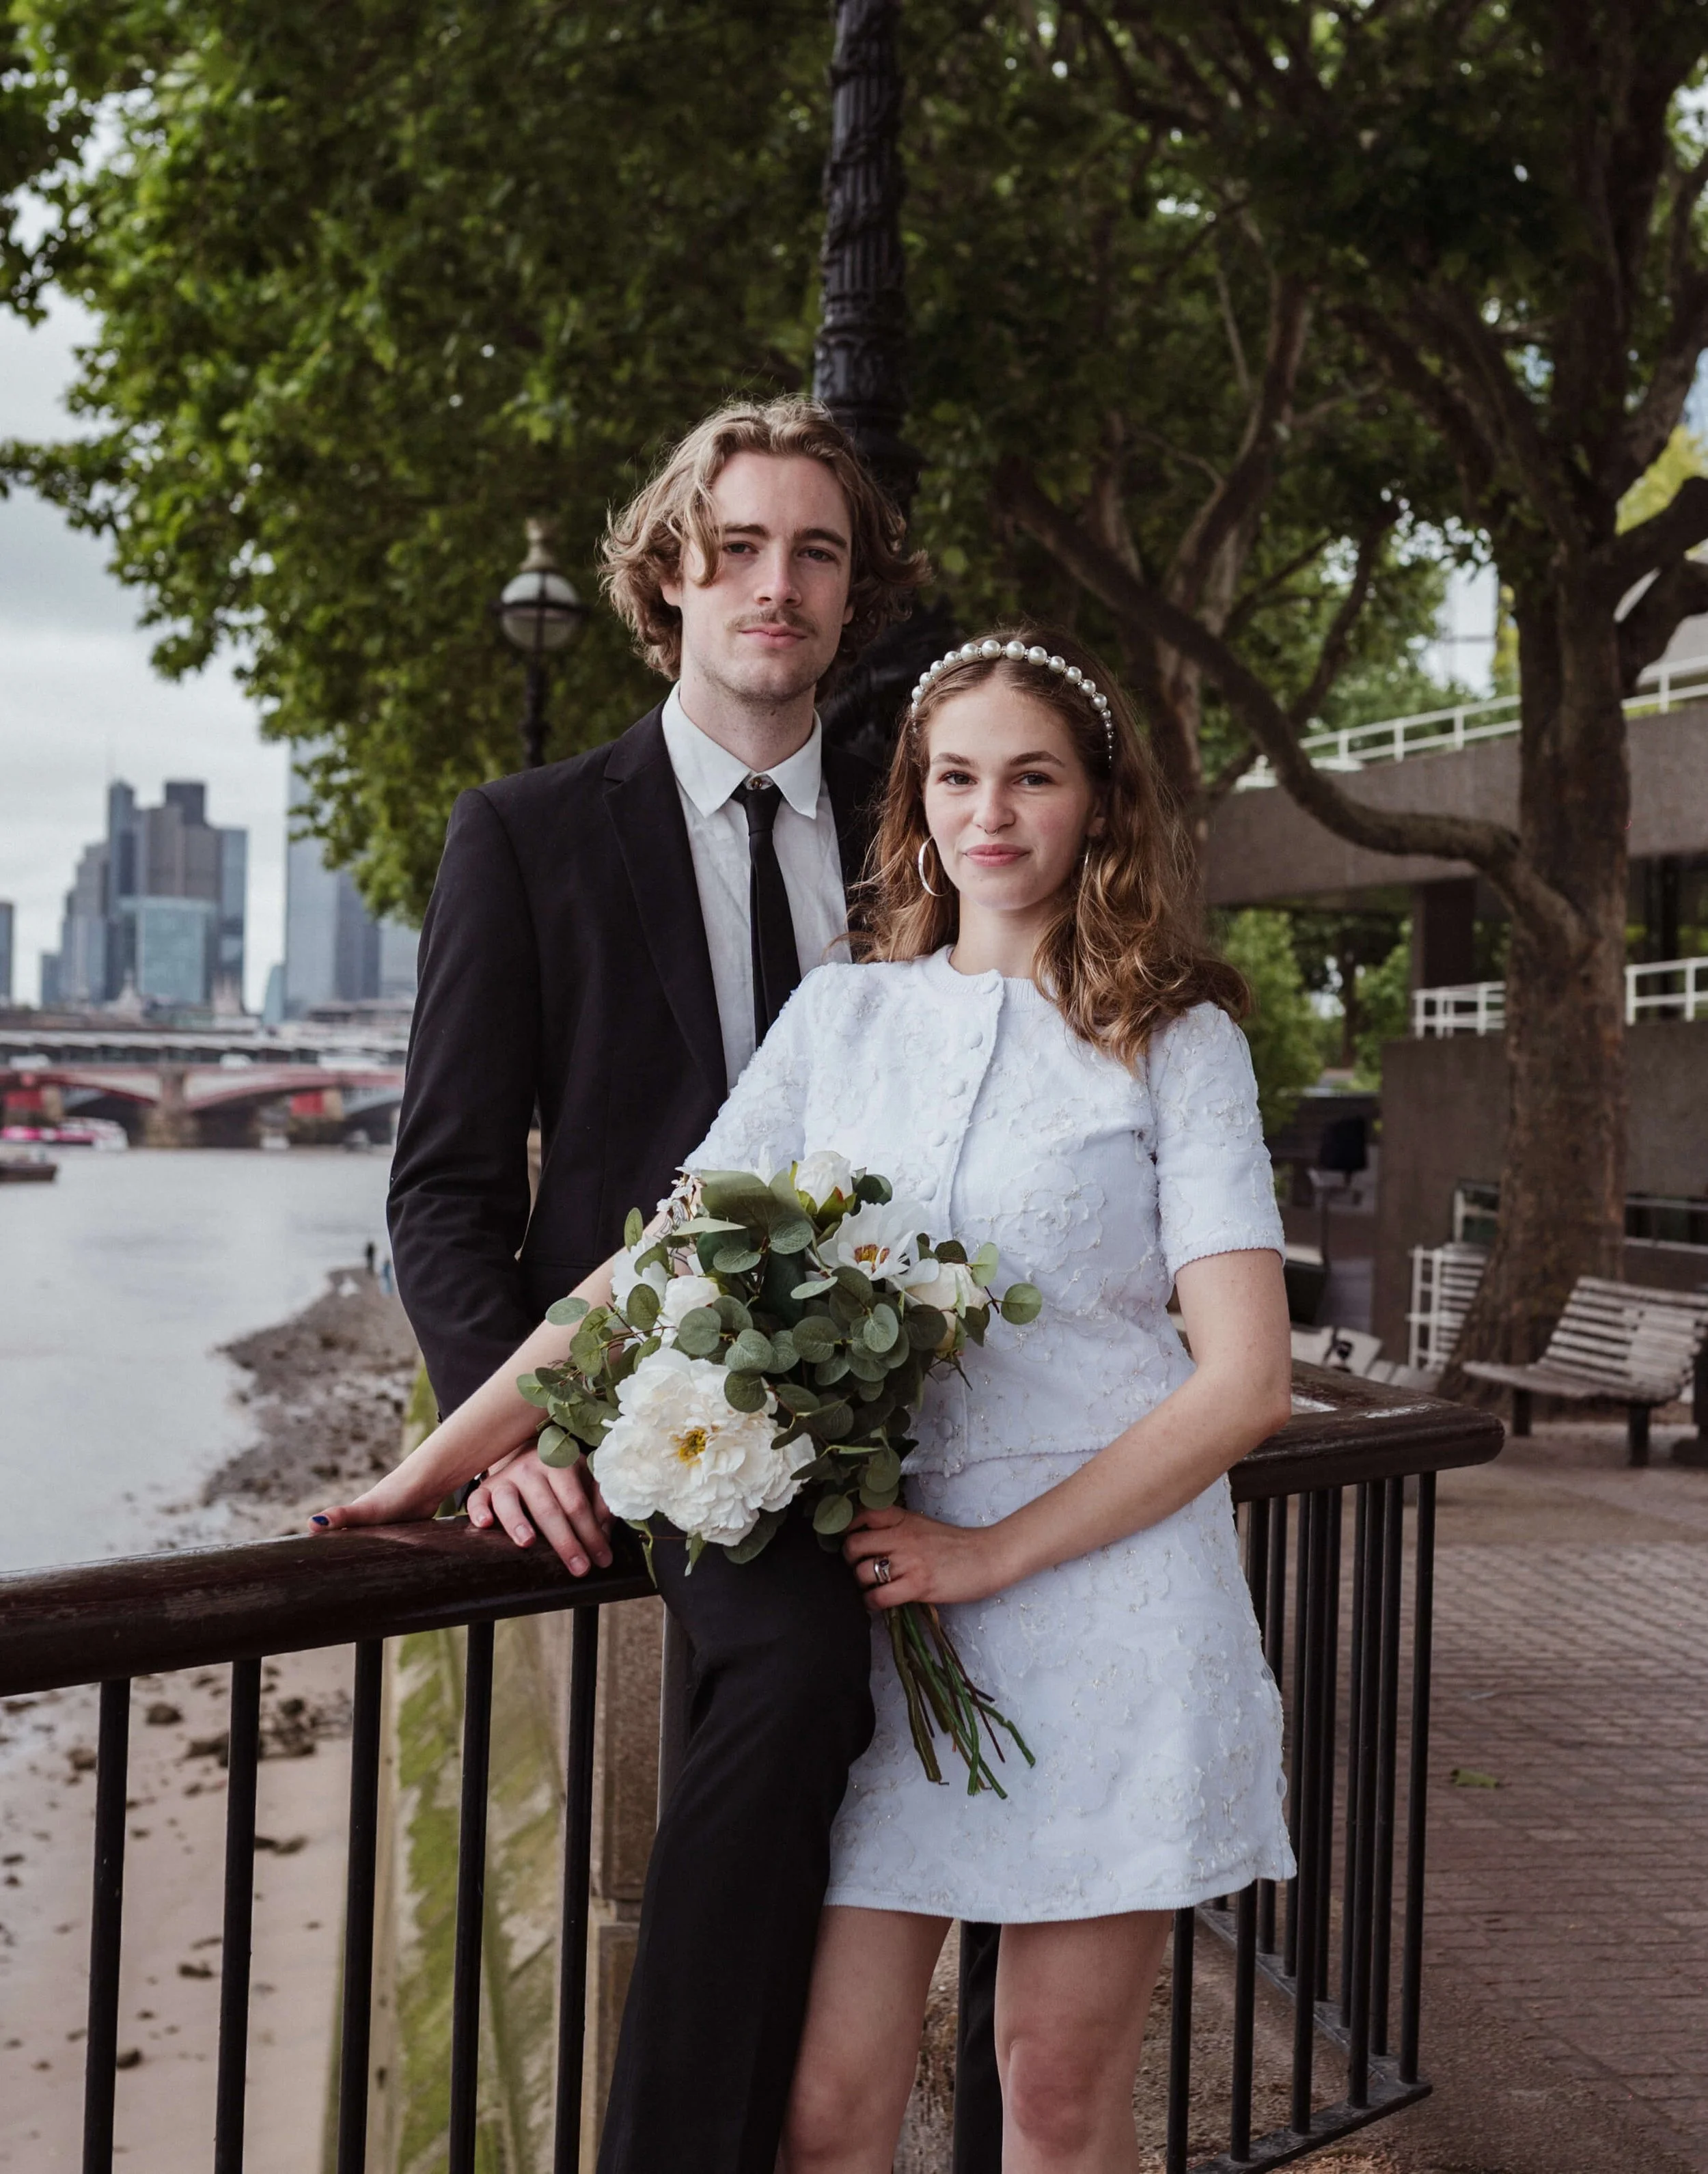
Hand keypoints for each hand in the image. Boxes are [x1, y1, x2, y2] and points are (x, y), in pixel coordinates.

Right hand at [466, 1444, 614, 1576]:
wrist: (526, 1452)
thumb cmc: (560, 1474)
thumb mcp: (585, 1478)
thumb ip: (599, 1501)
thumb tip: (604, 1532)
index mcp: (561, 1465)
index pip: (577, 1503)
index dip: (591, 1533)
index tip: (602, 1559)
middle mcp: (532, 1469)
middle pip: (548, 1509)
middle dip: (565, 1542)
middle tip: (579, 1568)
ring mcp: (506, 1477)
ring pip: (509, 1500)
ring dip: (517, 1521)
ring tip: (527, 1543)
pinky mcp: (485, 1487)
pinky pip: (477, 1499)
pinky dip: (478, 1511)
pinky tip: (484, 1525)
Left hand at [841, 1505, 1011, 1611]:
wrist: (988, 1557)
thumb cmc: (956, 1544)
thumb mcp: (923, 1525)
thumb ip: (897, 1529)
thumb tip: (868, 1542)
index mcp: (902, 1519)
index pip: (861, 1514)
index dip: (847, 1527)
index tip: (847, 1538)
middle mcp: (901, 1537)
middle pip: (853, 1546)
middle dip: (850, 1560)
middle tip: (859, 1567)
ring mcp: (909, 1561)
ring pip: (862, 1572)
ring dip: (860, 1584)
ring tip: (870, 1587)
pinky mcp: (917, 1585)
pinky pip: (878, 1596)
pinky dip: (870, 1603)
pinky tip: (876, 1602)